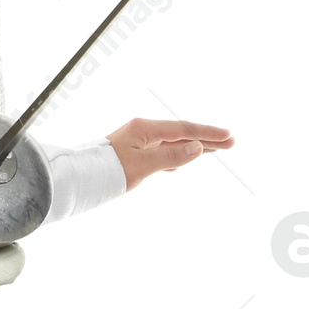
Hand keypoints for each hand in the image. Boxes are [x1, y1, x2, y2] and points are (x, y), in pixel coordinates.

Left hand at [106, 118, 233, 191]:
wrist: (77, 179)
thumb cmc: (106, 171)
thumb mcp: (143, 166)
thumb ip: (171, 157)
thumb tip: (197, 147)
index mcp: (145, 129)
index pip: (184, 129)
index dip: (208, 134)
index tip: (228, 137)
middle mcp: (143, 131)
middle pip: (181, 134)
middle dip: (206, 139)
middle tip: (231, 142)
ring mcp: (138, 143)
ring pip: (173, 144)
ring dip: (194, 147)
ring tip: (215, 149)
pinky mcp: (133, 155)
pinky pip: (163, 152)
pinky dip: (178, 156)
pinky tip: (184, 160)